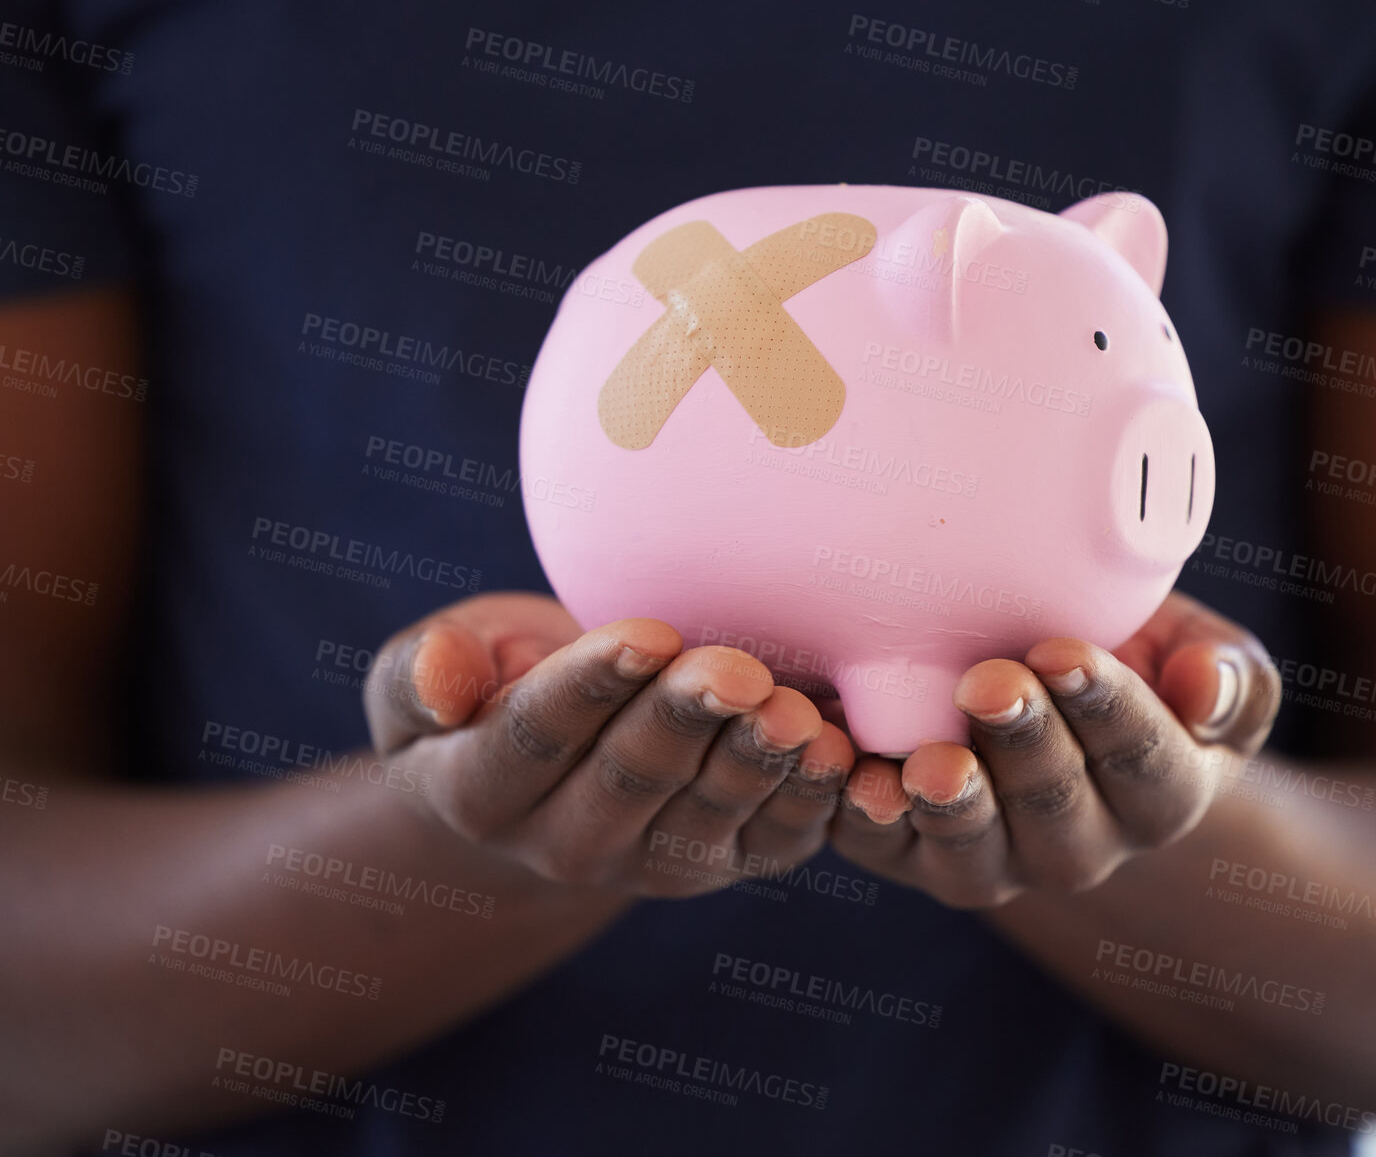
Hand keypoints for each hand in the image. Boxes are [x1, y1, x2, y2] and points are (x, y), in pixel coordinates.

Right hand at [363, 594, 853, 896]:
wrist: (555, 759)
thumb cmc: (488, 686)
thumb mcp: (422, 673)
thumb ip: (419, 674)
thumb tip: (437, 678)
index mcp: (484, 789)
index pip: (537, 735)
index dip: (592, 685)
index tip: (644, 635)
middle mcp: (568, 842)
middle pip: (632, 777)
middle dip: (688, 720)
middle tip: (736, 671)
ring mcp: (655, 860)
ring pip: (708, 811)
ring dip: (755, 762)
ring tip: (792, 713)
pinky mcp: (729, 859)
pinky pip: (773, 839)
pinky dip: (809, 800)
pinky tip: (837, 751)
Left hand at [829, 591, 1280, 908]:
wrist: (1039, 692)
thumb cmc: (1128, 656)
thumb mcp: (1194, 651)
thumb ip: (1225, 672)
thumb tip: (1204, 690)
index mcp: (1162, 794)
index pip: (1146, 760)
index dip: (1107, 708)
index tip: (1064, 653)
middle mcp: (1082, 845)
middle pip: (1056, 804)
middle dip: (1023, 742)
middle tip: (989, 680)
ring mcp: (994, 857)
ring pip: (975, 848)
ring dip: (951, 805)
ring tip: (931, 761)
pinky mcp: (911, 851)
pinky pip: (886, 848)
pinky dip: (865, 817)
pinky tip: (853, 777)